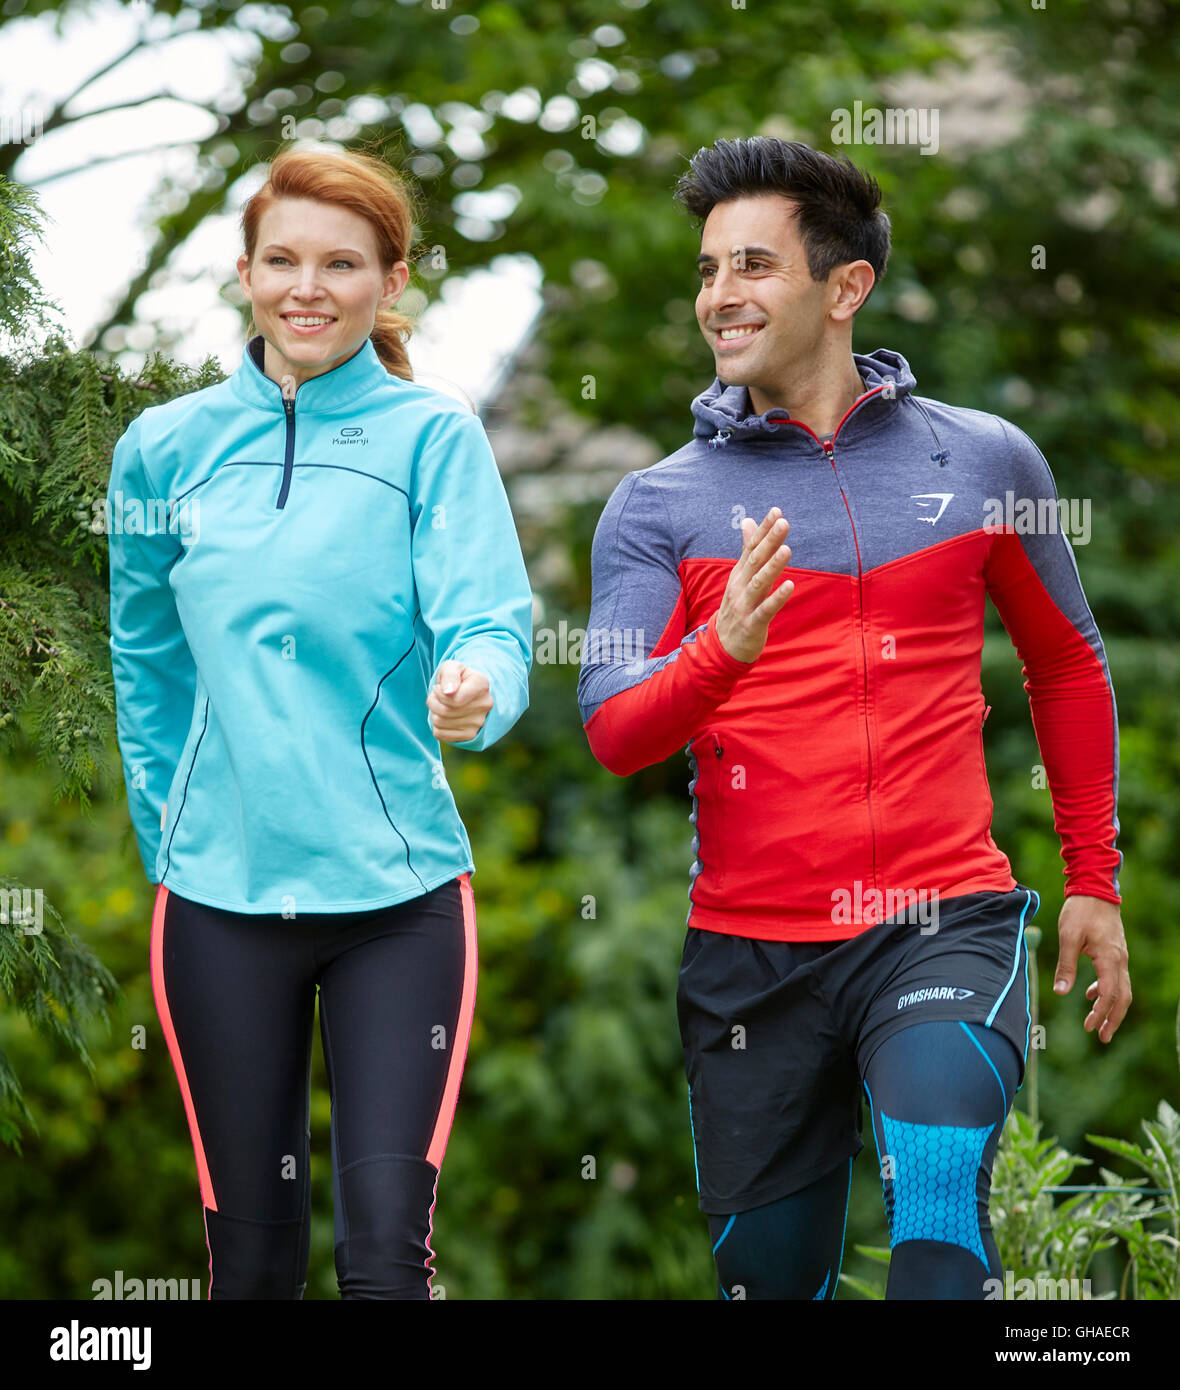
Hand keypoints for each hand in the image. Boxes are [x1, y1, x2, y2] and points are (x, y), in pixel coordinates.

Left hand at [426, 660, 492, 743]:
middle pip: (445, 711)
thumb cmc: (457, 678)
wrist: (467, 692)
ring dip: (433, 712)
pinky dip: (436, 725)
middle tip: (436, 696)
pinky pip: (440, 734)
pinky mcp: (470, 735)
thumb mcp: (452, 667)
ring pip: (440, 722)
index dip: (439, 694)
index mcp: (482, 685)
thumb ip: (450, 675)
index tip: (439, 688)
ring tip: (440, 705)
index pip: (455, 699)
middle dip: (433, 701)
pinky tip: (443, 717)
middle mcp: (485, 705)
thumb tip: (448, 692)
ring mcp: (479, 722)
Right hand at [716, 507, 795, 662]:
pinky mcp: (752, 624)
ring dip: (772, 566)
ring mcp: (744, 605)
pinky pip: (765, 610)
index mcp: (739, 574)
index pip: (751, 547)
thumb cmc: (738, 607)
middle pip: (755, 560)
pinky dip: (776, 598)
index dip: (764, 530)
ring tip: (787, 549)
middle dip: (769, 542)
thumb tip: (748, 521)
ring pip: (759, 583)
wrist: (722, 646)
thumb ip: (746, 549)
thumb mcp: (740, 577)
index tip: (777, 511)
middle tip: (783, 523)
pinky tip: (790, 586)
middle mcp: (740, 586)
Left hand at [1052, 895, 1130, 1042]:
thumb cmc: (1080, 911)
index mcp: (1109, 959)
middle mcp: (1119, 960)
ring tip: (1097, 1024)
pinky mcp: (1115, 952)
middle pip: (1123, 997)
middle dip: (1113, 1019)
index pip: (1109, 994)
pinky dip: (1105, 990)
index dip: (1101, 1013)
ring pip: (1121, 989)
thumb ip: (1065, 966)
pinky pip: (1115, 977)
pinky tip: (1089, 994)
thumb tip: (1060, 992)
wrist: (1094, 889)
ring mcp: (1120, 956)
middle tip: (1102, 1037)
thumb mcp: (1068, 937)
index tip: (1090, 1028)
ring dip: (1110, 1007)